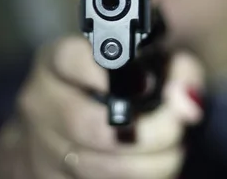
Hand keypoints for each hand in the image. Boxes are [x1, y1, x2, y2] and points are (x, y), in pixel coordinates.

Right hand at [0, 36, 203, 178]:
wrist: (60, 130)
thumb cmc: (112, 90)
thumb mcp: (144, 64)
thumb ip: (178, 70)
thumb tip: (186, 101)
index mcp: (55, 63)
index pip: (72, 59)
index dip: (113, 72)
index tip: (147, 84)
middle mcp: (40, 103)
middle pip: (89, 124)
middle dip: (150, 133)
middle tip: (177, 130)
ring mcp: (40, 148)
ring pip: (98, 167)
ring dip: (151, 166)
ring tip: (172, 153)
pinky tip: (149, 169)